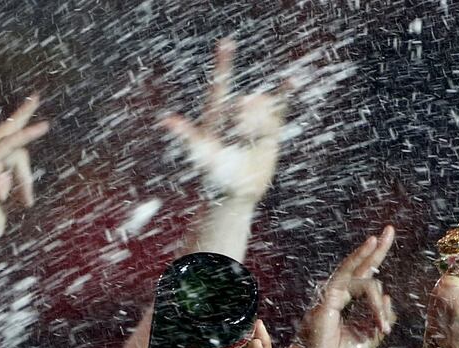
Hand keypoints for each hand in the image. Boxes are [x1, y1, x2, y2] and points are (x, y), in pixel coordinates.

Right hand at [0, 94, 49, 246]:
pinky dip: (28, 134)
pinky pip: (12, 145)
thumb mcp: (0, 198)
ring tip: (23, 202)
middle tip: (37, 95)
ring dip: (23, 180)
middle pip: (9, 136)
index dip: (18, 131)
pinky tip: (43, 126)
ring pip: (16, 151)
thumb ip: (6, 181)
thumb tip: (9, 174)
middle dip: (22, 112)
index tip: (31, 112)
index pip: (5, 143)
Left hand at [163, 38, 288, 203]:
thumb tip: (165, 120)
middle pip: (244, 104)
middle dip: (246, 115)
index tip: (227, 43)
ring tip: (252, 138)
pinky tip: (293, 81)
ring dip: (259, 121)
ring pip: (261, 109)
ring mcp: (253, 122)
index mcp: (216, 116)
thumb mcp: (200, 154)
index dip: (224, 64)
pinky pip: (279, 110)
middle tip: (241, 130)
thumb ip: (186, 135)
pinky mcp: (270, 131)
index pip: (219, 86)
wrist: (237, 192)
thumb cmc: (214, 175)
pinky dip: (285, 94)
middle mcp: (235, 116)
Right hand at [295, 226, 396, 347]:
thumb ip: (379, 319)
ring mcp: (333, 292)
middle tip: (390, 229)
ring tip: (381, 327)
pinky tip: (375, 274)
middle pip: (361, 265)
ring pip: (363, 278)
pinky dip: (370, 292)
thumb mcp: (367, 339)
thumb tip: (390, 299)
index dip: (381, 295)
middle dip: (378, 248)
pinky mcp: (329, 295)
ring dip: (377, 303)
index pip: (366, 281)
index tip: (386, 328)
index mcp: (348, 301)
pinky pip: (354, 282)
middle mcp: (340, 292)